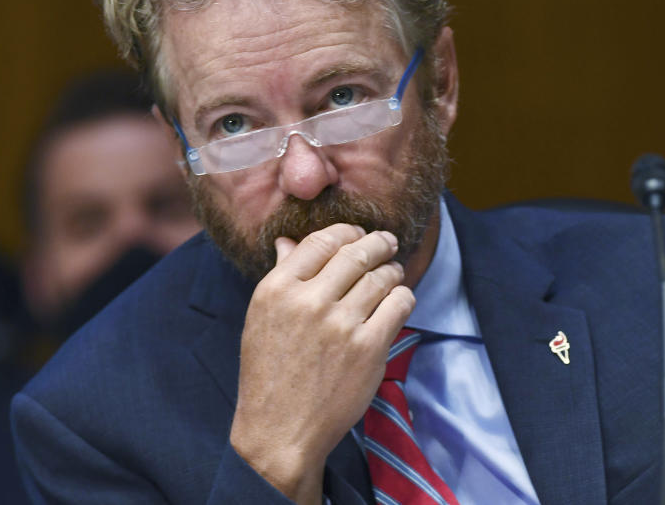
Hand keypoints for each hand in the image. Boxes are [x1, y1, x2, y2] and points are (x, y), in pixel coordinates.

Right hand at [229, 223, 414, 503]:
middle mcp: (309, 302)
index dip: (346, 232)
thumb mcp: (261, 319)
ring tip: (393, 272)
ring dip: (393, 270)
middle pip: (356, 253)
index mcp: (277, 290)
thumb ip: (281, 276)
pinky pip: (399, 304)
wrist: (280, 431)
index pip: (321, 241)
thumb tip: (290, 240)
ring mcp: (341, 325)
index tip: (358, 234)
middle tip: (387, 242)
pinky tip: (398, 299)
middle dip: (378, 243)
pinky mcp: (369, 348)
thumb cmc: (269, 374)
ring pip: (382, 276)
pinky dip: (403, 296)